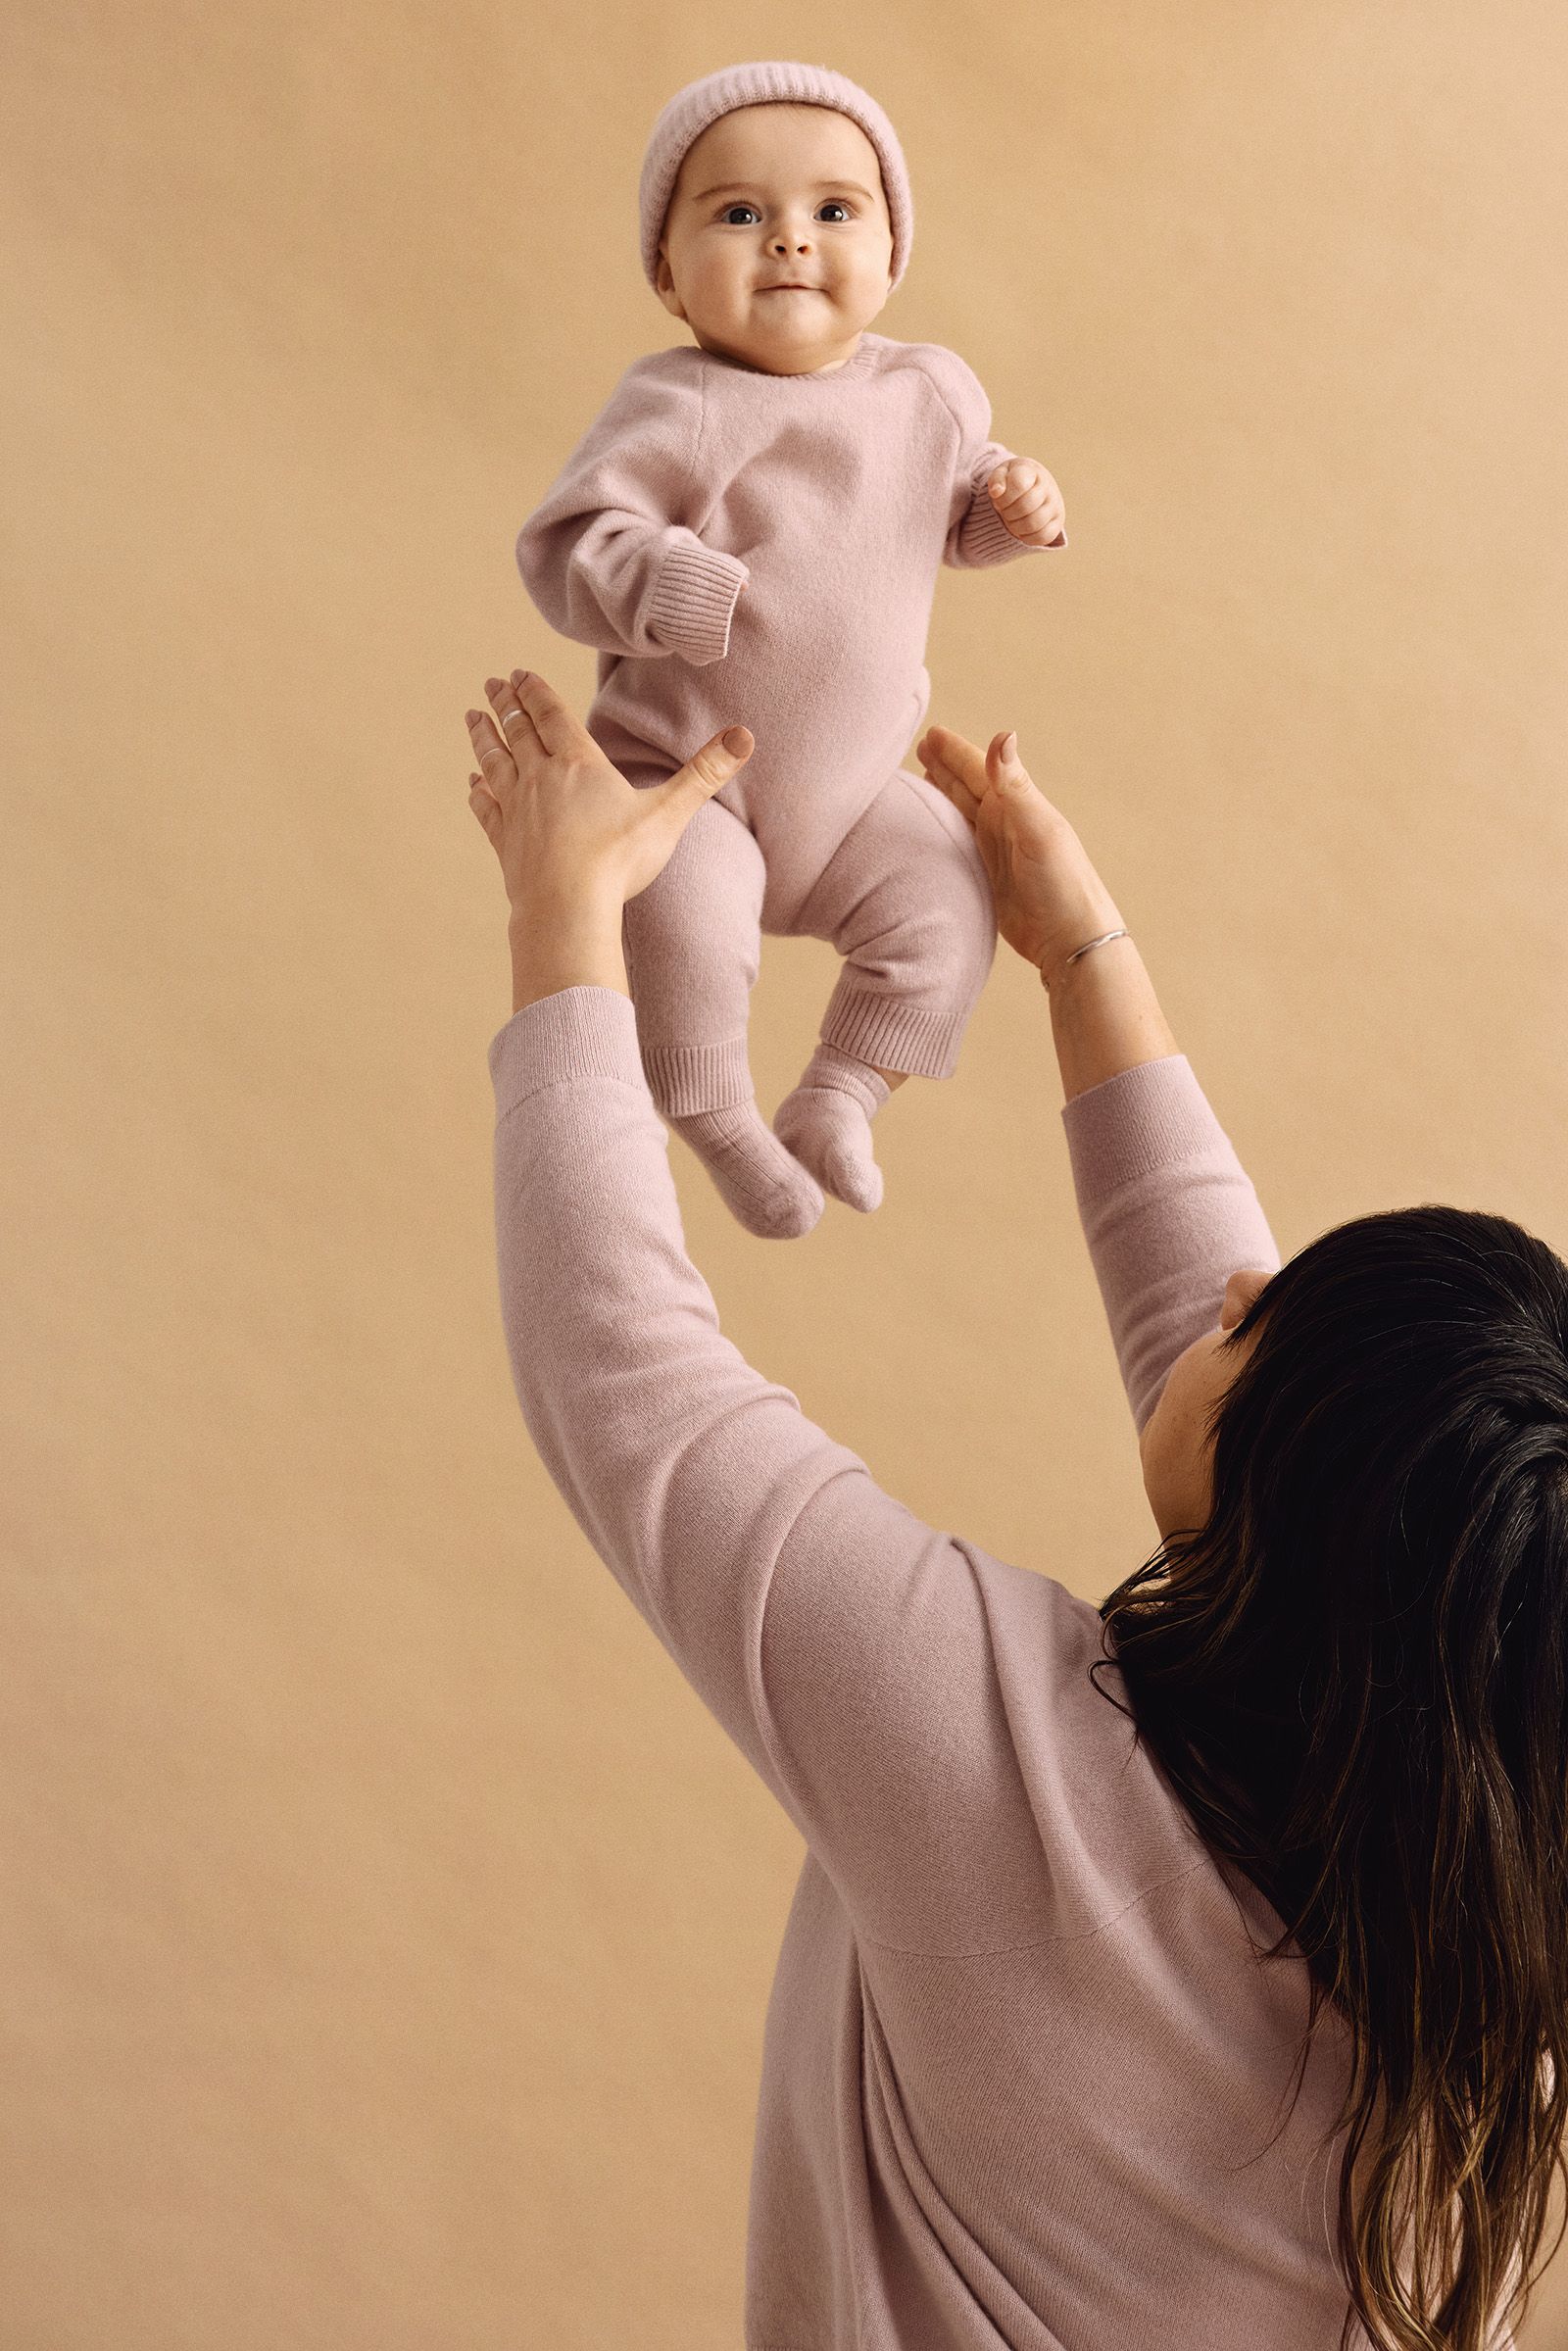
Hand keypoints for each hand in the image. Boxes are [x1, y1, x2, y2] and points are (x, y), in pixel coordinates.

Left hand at [465, 670, 752, 916]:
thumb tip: (745, 735)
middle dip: (506, 704)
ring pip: (494, 762)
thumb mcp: (668, 813)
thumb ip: (704, 773)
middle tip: (493, 683)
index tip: (518, 673)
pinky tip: (473, 783)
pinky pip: (486, 809)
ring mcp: (517, 810)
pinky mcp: (505, 843)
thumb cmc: (619, 860)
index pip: (551, 715)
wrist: (568, 909)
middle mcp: (541, 778)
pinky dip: (478, 792)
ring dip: (483, 736)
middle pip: (518, 730)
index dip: (535, 691)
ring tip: (472, 716)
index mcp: (578, 763)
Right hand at [915, 721, 1123, 987]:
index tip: (930, 733)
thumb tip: (1003, 735)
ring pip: (961, 812)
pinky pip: (958, 842)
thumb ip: (1015, 785)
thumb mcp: (1038, 828)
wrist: (1069, 938)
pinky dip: (943, 829)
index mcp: (1015, 805)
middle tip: (919, 746)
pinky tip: (931, 826)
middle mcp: (1004, 823)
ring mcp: (994, 850)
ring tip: (920, 778)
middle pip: (967, 786)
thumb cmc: (1062, 882)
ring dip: (942, 793)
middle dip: (944, 766)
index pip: (979, 769)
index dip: (955, 752)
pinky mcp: (986, 876)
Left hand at [986, 458, 1065, 547]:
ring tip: (1012, 519)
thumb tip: (996, 491)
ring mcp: (1055, 505)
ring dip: (1015, 526)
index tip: (998, 497)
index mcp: (1032, 471)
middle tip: (1004, 510)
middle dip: (1007, 512)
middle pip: (1024, 507)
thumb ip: (996, 480)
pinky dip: (1027, 537)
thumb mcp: (1001, 474)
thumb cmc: (1012, 481)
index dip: (1003, 497)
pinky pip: (1042, 537)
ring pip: (1032, 524)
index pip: (1018, 484)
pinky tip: (1021, 529)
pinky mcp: (1057, 523)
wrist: (1033, 486)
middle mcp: (1047, 486)